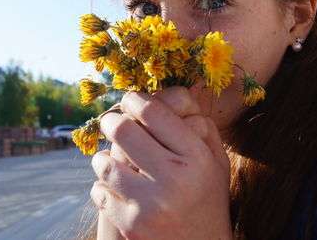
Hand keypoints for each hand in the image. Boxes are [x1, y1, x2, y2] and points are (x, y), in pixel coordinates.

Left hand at [91, 87, 231, 239]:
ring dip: (102, 158)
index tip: (129, 99)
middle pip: (124, 130)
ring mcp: (150, 204)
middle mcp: (175, 179)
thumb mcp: (217, 164)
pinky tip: (112, 188)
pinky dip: (101, 187)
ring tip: (108, 160)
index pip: (154, 113)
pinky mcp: (131, 224)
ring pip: (105, 163)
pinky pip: (99, 191)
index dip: (135, 99)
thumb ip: (201, 128)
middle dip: (111, 121)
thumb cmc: (208, 201)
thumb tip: (180, 91)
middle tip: (109, 121)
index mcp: (197, 158)